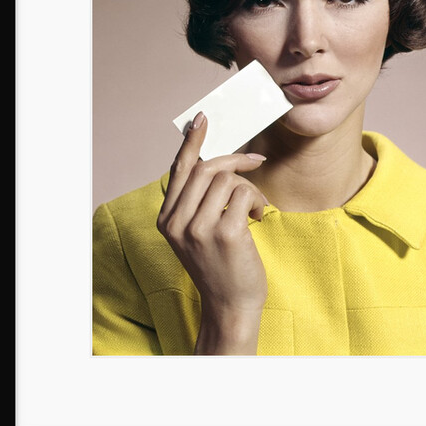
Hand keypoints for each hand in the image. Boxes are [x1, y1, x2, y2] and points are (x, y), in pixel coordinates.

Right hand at [156, 112, 268, 353]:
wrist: (230, 305)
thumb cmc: (220, 264)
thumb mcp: (197, 232)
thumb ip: (199, 200)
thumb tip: (214, 159)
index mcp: (166, 220)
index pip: (179, 171)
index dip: (192, 142)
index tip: (202, 120)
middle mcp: (176, 223)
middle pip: (206, 168)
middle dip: (236, 160)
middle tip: (256, 161)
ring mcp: (199, 229)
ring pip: (228, 179)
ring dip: (250, 187)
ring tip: (255, 208)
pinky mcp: (225, 234)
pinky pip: (245, 193)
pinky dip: (258, 201)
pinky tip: (260, 217)